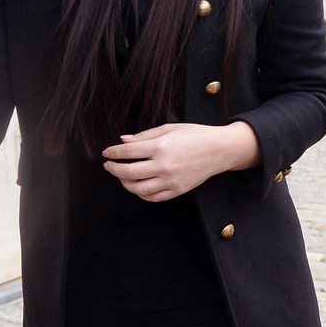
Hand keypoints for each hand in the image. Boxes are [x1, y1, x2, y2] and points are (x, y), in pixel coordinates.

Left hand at [102, 121, 260, 201]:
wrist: (219, 150)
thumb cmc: (195, 135)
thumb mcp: (169, 128)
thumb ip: (145, 135)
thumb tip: (123, 140)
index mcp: (161, 147)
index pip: (128, 151)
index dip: (113, 152)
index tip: (106, 152)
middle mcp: (164, 166)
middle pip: (129, 172)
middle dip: (114, 169)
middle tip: (108, 165)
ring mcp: (171, 181)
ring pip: (139, 190)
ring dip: (125, 184)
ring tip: (121, 176)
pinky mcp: (178, 190)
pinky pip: (154, 198)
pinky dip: (141, 194)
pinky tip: (137, 186)